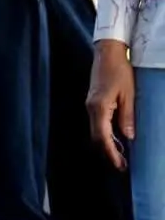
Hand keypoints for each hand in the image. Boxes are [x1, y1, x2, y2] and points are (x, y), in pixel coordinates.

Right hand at [87, 39, 135, 170]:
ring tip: (121, 155)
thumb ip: (127, 117)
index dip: (111, 153)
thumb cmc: (119, 72)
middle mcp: (91, 108)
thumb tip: (128, 137)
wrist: (107, 54)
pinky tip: (115, 138)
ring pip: (96, 131)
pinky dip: (105, 134)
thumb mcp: (129, 95)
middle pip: (96, 137)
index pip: (103, 137)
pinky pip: (97, 123)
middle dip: (108, 152)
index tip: (120, 165)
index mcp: (99, 108)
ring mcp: (90, 105)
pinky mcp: (92, 102)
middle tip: (122, 165)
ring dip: (107, 144)